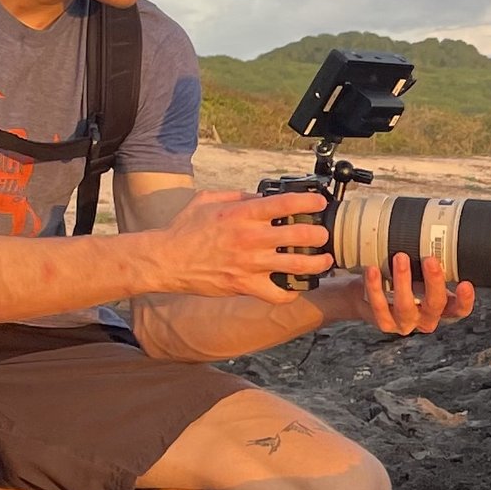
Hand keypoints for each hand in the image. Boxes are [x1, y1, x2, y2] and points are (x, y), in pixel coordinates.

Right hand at [152, 189, 328, 301]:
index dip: (309, 203)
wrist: (166, 259)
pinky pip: (277, 294)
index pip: (285, 204)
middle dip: (319, 235)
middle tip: (323, 235)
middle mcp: (249, 238)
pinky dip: (291, 292)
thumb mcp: (208, 200)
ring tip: (324, 261)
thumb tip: (261, 196)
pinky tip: (296, 287)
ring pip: (296, 265)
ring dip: (317, 264)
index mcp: (242, 214)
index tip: (320, 204)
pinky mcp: (245, 286)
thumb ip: (238, 195)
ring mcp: (249, 264)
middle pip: (299, 236)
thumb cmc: (185, 229)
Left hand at [361, 251, 475, 336]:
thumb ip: (429, 261)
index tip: (465, 284)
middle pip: (435, 305)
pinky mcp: (385, 323)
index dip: (465, 300)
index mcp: (442, 308)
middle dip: (433, 282)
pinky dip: (375, 288)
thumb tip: (434, 224)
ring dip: (403, 280)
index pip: (459, 309)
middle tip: (430, 260)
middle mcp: (426, 318)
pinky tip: (373, 270)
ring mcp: (405, 323)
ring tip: (400, 257)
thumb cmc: (402, 280)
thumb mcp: (419, 273)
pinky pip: (379, 307)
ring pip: (405, 307)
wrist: (369, 298)